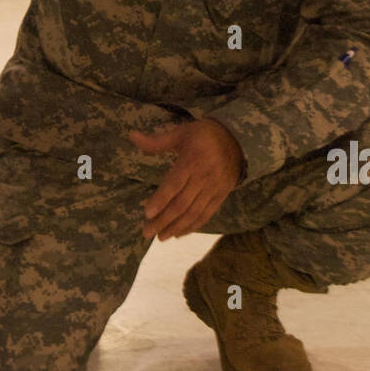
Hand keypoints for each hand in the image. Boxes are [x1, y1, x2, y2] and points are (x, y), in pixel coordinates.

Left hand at [129, 118, 243, 240]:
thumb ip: (157, 141)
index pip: (174, 184)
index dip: (160, 200)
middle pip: (182, 204)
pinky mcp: (221, 196)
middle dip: (163, 220)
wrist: (237, 140)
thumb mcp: (181, 133)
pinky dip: (193, 226)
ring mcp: (214, 189)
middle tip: (147, 232)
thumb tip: (132, 136)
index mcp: (191, 161)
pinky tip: (179, 233)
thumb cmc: (203, 135)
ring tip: (161, 237)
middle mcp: (203, 177)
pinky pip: (207, 214)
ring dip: (176, 227)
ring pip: (194, 213)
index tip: (146, 213)